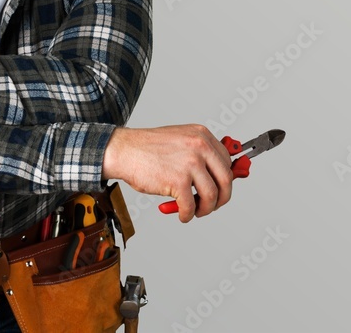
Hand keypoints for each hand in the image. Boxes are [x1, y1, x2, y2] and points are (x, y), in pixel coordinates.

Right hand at [102, 124, 234, 222]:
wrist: (124, 151)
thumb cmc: (147, 148)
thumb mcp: (180, 140)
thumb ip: (198, 153)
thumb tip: (213, 175)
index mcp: (202, 135)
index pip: (226, 161)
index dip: (224, 179)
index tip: (219, 188)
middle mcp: (200, 146)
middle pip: (226, 179)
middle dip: (221, 197)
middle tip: (212, 205)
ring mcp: (190, 163)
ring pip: (212, 195)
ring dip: (205, 209)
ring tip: (195, 211)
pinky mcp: (178, 181)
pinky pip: (191, 206)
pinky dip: (188, 215)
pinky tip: (182, 215)